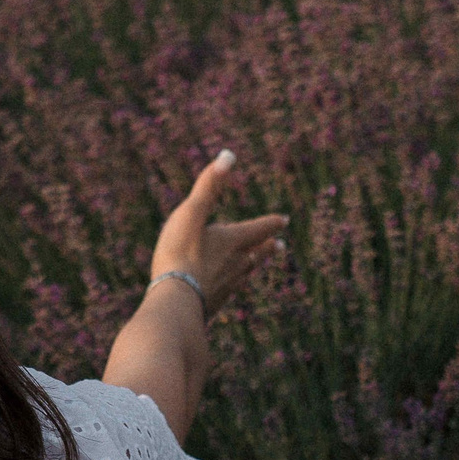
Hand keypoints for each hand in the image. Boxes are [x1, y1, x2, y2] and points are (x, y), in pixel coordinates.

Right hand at [150, 150, 286, 315]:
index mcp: (231, 241)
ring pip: (244, 273)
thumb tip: (229, 154)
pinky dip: (231, 286)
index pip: (258, 229)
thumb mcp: (192, 213)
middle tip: (279, 244)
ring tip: (255, 264)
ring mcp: (225, 287)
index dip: (271, 223)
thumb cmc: (181, 252)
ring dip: (253, 265)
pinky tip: (226, 290)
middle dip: (267, 246)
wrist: (174, 301)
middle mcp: (235, 264)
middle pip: (256, 252)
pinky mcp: (212, 305)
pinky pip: (227, 292)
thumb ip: (209, 186)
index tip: (284, 220)